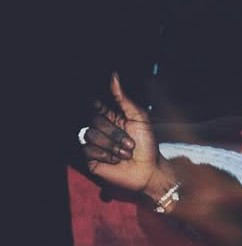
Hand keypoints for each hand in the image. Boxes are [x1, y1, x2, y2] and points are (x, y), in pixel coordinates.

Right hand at [81, 73, 162, 194]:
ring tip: (125, 154)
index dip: (98, 107)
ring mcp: (94, 143)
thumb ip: (124, 99)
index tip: (112, 115)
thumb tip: (114, 76)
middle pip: (94, 120)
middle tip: (130, 144)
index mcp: (110, 116)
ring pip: (90, 135)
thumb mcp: (140, 118)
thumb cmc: (148, 145)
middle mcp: (100, 128)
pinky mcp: (90, 157)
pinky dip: (105, 155)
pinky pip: (88, 149)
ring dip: (112, 146)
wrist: (149, 170)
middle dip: (115, 133)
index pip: (94, 105)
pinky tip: (116, 161)